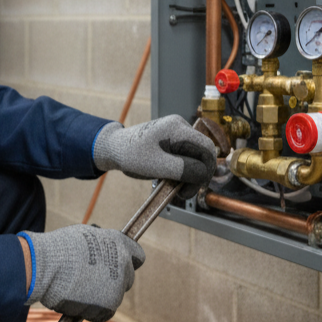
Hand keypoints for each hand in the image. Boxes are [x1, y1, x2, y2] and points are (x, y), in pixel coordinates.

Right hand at [22, 224, 143, 321]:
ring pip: (115, 296)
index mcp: (119, 243)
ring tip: (78, 291)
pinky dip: (93, 312)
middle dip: (114, 281)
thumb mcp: (84, 236)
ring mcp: (117, 285)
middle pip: (128, 278)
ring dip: (101, 297)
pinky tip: (78, 303)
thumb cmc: (59, 250)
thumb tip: (100, 252)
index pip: (137, 255)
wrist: (47, 266)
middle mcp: (123, 263)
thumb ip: (100, 245)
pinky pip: (104, 313)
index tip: (121, 266)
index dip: (128, 261)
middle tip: (93, 282)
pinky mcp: (109, 305)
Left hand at [93, 116, 217, 198]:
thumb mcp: (157, 165)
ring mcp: (177, 135)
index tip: (194, 187)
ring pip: (195, 158)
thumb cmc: (130, 155)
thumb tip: (203, 174)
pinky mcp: (173, 142)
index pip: (207, 148)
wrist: (114, 149)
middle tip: (183, 193)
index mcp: (178, 129)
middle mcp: (181, 128)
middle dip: (197, 176)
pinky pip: (186, 158)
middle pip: (203, 154)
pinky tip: (171, 181)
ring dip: (189, 176)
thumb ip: (182, 169)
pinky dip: (182, 172)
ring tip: (175, 190)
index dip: (207, 169)